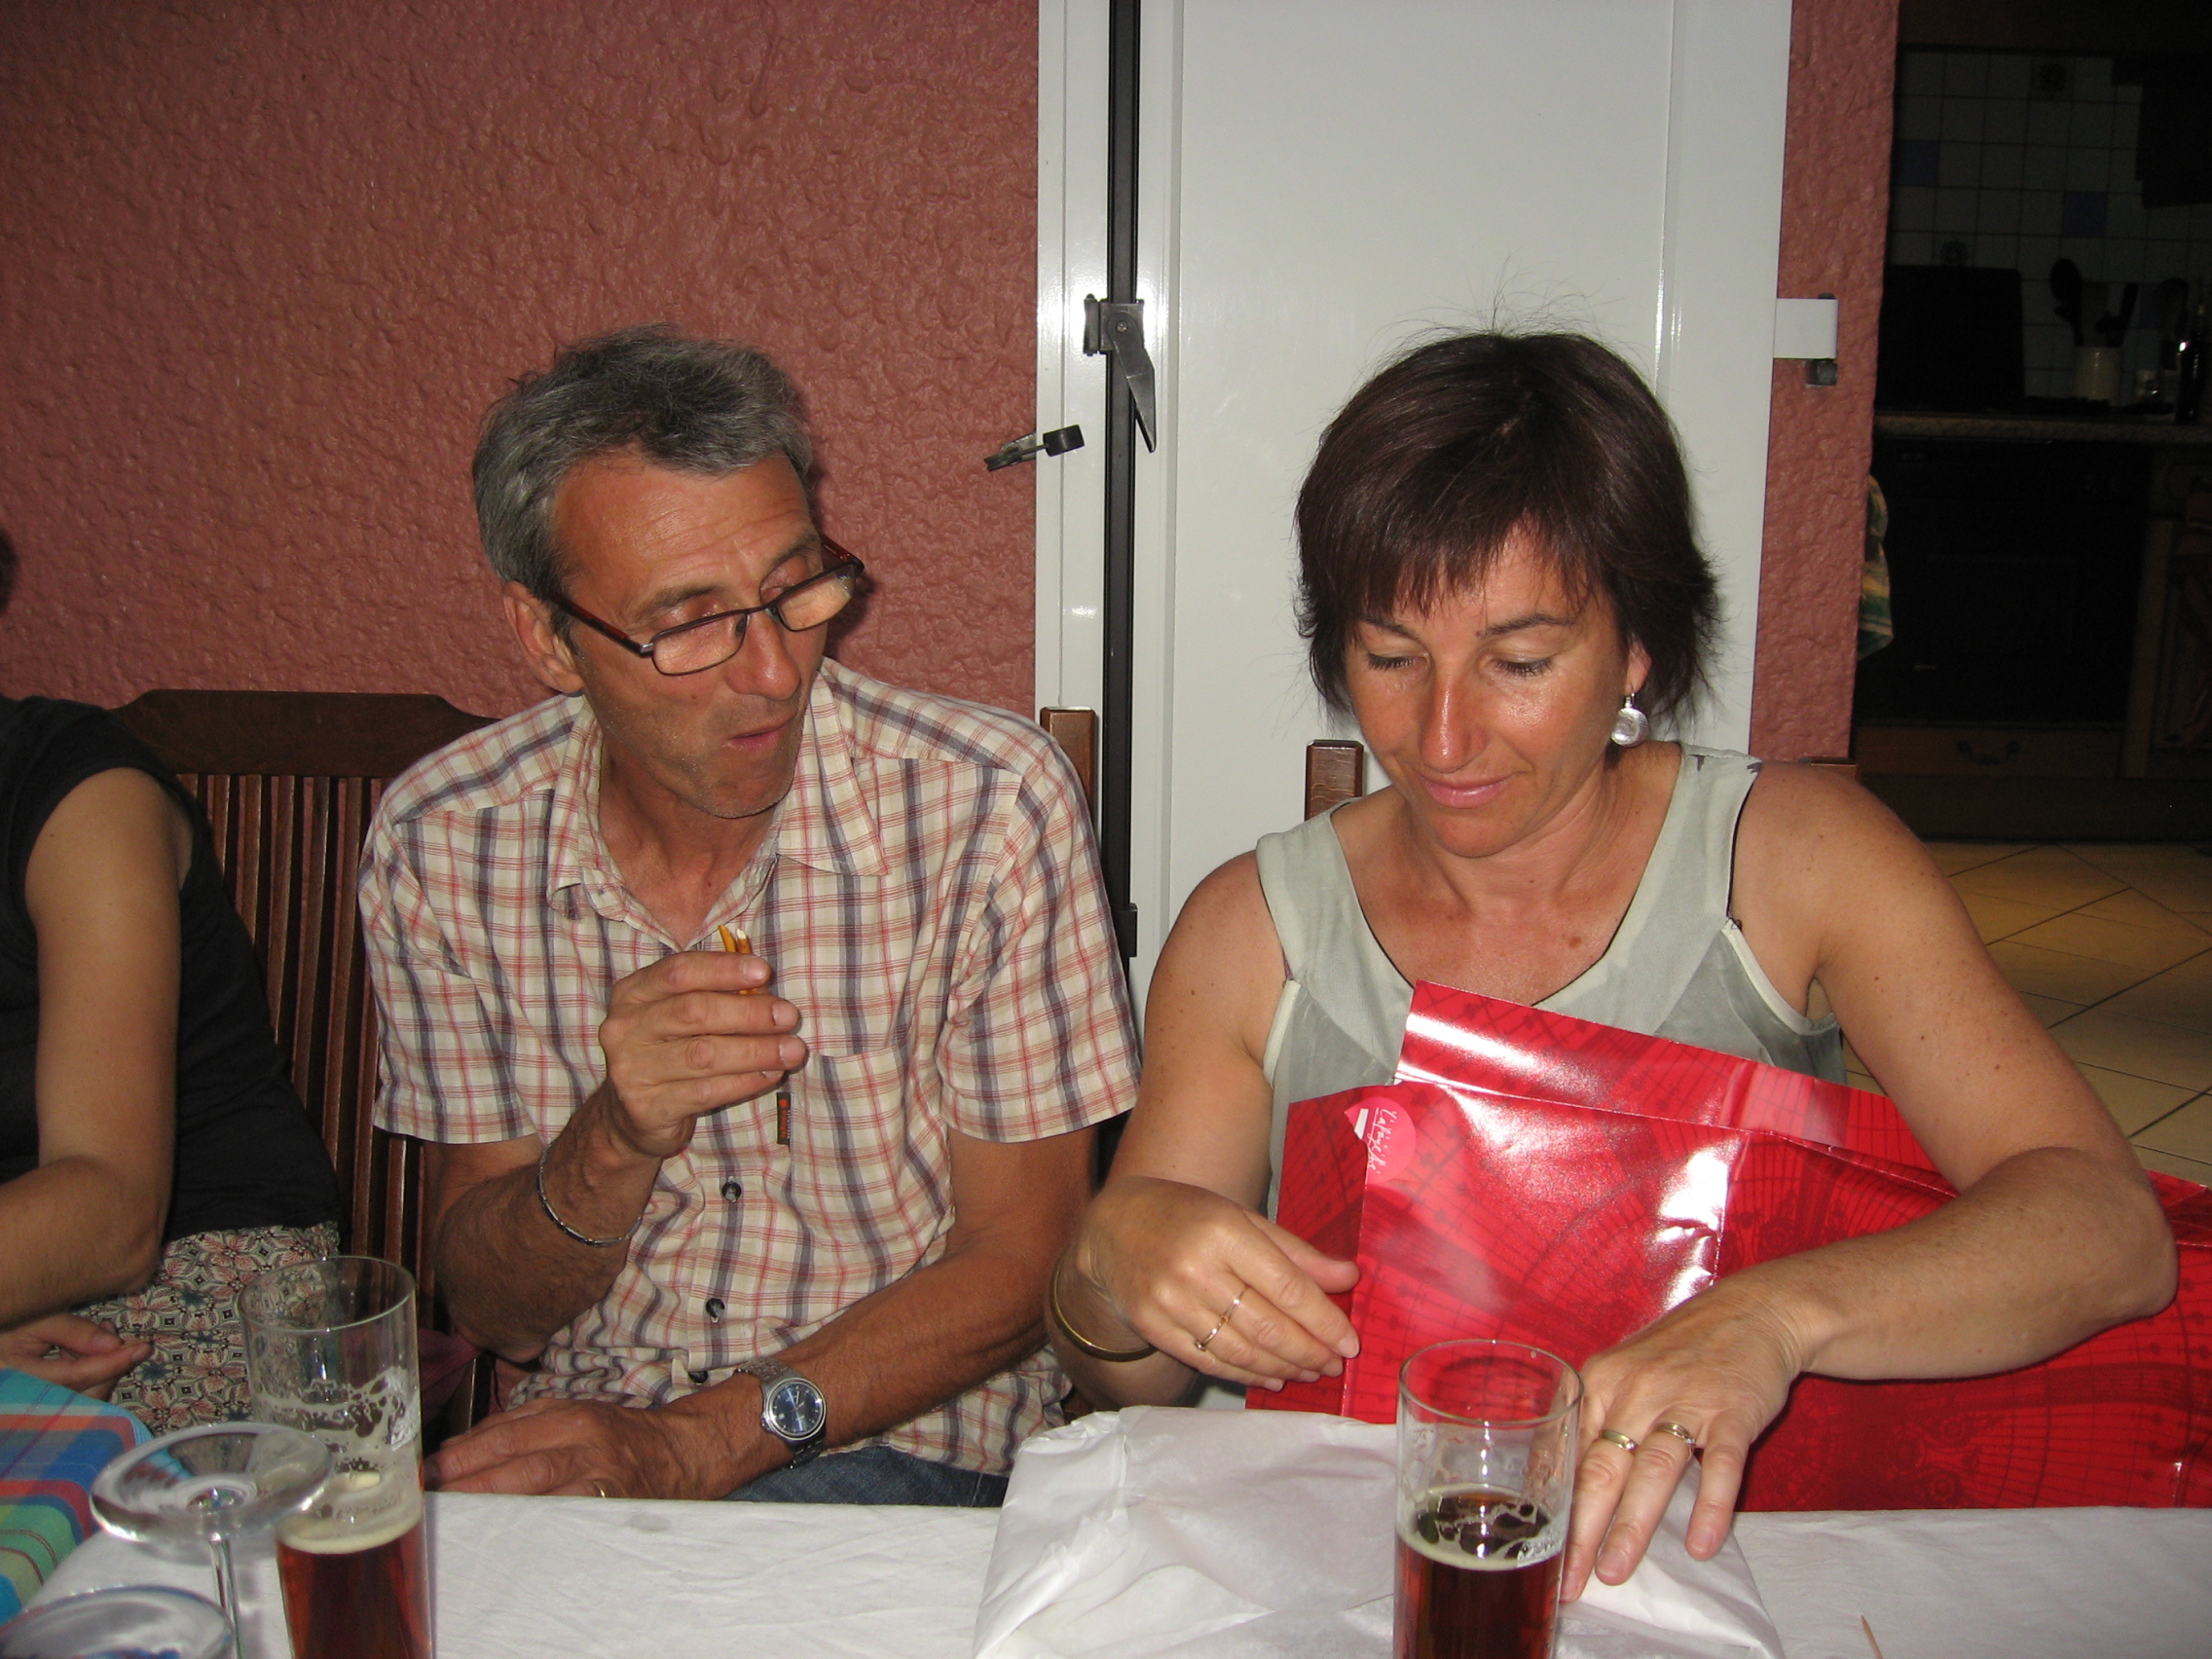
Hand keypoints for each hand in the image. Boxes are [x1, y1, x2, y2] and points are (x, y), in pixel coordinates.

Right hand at [0, 1313, 150, 1397]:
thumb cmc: (11, 1323)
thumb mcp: (40, 1320)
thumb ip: (75, 1332)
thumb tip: (115, 1344)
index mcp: (23, 1381)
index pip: (78, 1377)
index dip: (114, 1363)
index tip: (143, 1348)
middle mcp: (30, 1401)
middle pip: (85, 1396)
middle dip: (111, 1367)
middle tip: (116, 1336)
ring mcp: (38, 1406)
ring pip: (84, 1399)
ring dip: (103, 1370)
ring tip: (100, 1336)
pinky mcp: (45, 1402)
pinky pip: (75, 1397)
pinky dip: (90, 1375)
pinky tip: (87, 1350)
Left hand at [428, 1393, 743, 1500]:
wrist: (682, 1452)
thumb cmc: (621, 1438)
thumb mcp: (573, 1415)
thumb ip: (519, 1428)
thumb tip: (459, 1451)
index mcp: (566, 1413)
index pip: (499, 1434)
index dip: (458, 1455)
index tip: (424, 1473)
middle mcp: (580, 1437)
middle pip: (509, 1459)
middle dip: (462, 1481)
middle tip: (427, 1498)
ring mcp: (596, 1471)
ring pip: (530, 1486)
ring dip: (486, 1501)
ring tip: (452, 1515)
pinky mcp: (608, 1502)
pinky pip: (561, 1513)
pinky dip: (529, 1522)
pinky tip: (502, 1533)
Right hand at [598, 949, 809, 1158]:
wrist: (631, 1114)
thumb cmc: (669, 1050)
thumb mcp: (678, 1015)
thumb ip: (712, 995)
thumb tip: (765, 986)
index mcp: (633, 994)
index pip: (678, 972)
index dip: (723, 969)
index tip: (764, 971)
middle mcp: (625, 1029)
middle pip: (693, 1012)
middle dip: (749, 1013)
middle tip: (789, 1016)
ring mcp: (631, 1070)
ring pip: (703, 1055)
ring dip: (755, 1051)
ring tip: (792, 1050)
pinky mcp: (647, 1108)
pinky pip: (705, 1092)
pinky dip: (744, 1082)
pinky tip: (770, 1075)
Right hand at [1074, 1175, 1359, 1388]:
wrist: (1111, 1227)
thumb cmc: (1186, 1216)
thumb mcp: (1241, 1218)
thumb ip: (1295, 1251)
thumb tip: (1348, 1277)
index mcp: (1223, 1231)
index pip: (1286, 1286)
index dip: (1323, 1319)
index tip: (1349, 1341)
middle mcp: (1195, 1268)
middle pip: (1266, 1325)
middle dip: (1309, 1351)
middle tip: (1335, 1364)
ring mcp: (1170, 1302)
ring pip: (1241, 1350)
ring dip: (1283, 1367)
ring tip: (1311, 1372)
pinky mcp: (1154, 1328)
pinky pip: (1210, 1361)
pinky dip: (1247, 1374)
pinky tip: (1272, 1377)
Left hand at [1560, 1278, 1805, 1601]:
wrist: (1752, 1313)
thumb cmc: (1679, 1352)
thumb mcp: (1625, 1374)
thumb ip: (1598, 1423)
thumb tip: (1562, 1482)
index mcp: (1601, 1383)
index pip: (1569, 1454)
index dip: (1555, 1506)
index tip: (1540, 1550)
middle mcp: (1637, 1390)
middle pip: (1603, 1467)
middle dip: (1583, 1528)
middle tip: (1571, 1579)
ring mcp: (1687, 1401)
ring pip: (1654, 1468)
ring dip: (1633, 1524)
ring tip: (1616, 1570)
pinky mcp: (1734, 1412)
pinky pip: (1721, 1465)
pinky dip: (1711, 1506)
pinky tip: (1700, 1545)